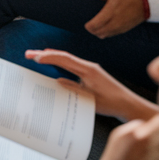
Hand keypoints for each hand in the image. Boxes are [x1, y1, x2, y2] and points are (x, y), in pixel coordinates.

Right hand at [25, 49, 158, 120]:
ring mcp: (90, 70)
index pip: (64, 59)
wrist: (129, 105)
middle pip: (63, 57)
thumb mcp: (90, 99)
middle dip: (45, 54)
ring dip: (52, 58)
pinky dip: (60, 63)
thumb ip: (74, 89)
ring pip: (67, 60)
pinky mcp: (91, 75)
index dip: (48, 57)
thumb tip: (58, 81)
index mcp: (88, 70)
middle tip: (28, 54)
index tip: (34, 57)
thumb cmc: (112, 103)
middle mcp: (88, 66)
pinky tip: (53, 66)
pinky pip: (72, 65)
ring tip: (36, 57)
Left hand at [80, 0, 146, 37]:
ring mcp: (120, 28)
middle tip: (90, 22)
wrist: (144, 2)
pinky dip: (106, 32)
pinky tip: (105, 25)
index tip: (86, 21)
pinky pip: (111, 35)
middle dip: (92, 29)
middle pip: (98, 32)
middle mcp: (115, 22)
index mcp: (110, 13)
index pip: (94, 26)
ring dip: (98, 31)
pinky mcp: (124, 30)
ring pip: (104, 35)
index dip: (87, 26)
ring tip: (97, 24)